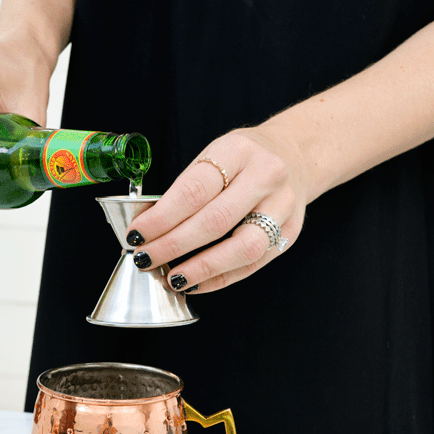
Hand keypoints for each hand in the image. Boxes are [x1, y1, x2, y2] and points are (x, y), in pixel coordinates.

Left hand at [126, 125, 308, 292]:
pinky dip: (219, 278)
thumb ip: (186, 188)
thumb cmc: (245, 158)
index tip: (137, 234)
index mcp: (238, 150)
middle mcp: (266, 177)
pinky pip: (253, 264)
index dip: (161, 218)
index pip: (193, 190)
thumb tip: (149, 229)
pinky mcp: (291, 232)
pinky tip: (195, 282)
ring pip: (242, 248)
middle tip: (146, 258)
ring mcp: (283, 207)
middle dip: (173, 245)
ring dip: (201, 269)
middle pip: (215, 221)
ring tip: (173, 278)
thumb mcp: (215, 155)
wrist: (296, 154)